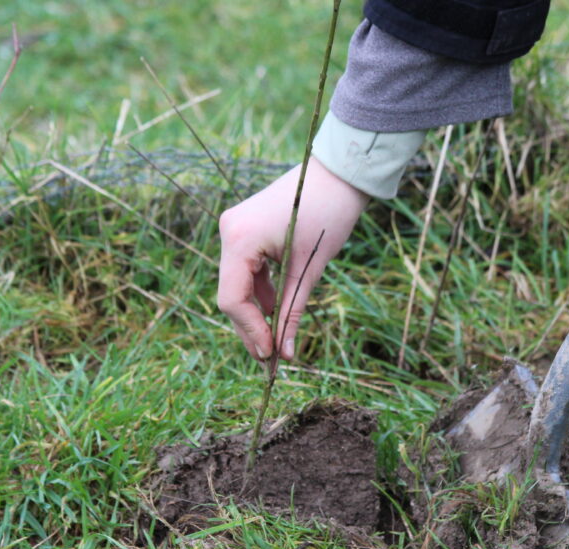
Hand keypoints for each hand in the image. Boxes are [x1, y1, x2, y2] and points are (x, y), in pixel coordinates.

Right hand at [218, 158, 367, 361]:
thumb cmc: (329, 214)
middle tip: (271, 357)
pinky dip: (259, 290)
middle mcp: (229, 231)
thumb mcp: (310, 269)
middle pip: (230, 293)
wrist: (340, 172)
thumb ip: (292, 311)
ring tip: (276, 339)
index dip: (250, 331)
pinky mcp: (245, 226)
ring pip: (237, 283)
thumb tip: (284, 355)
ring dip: (255, 311)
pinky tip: (276, 309)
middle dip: (250, 327)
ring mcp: (234, 227)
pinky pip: (245, 267)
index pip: (232, 299)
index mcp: (240, 239)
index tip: (271, 355)